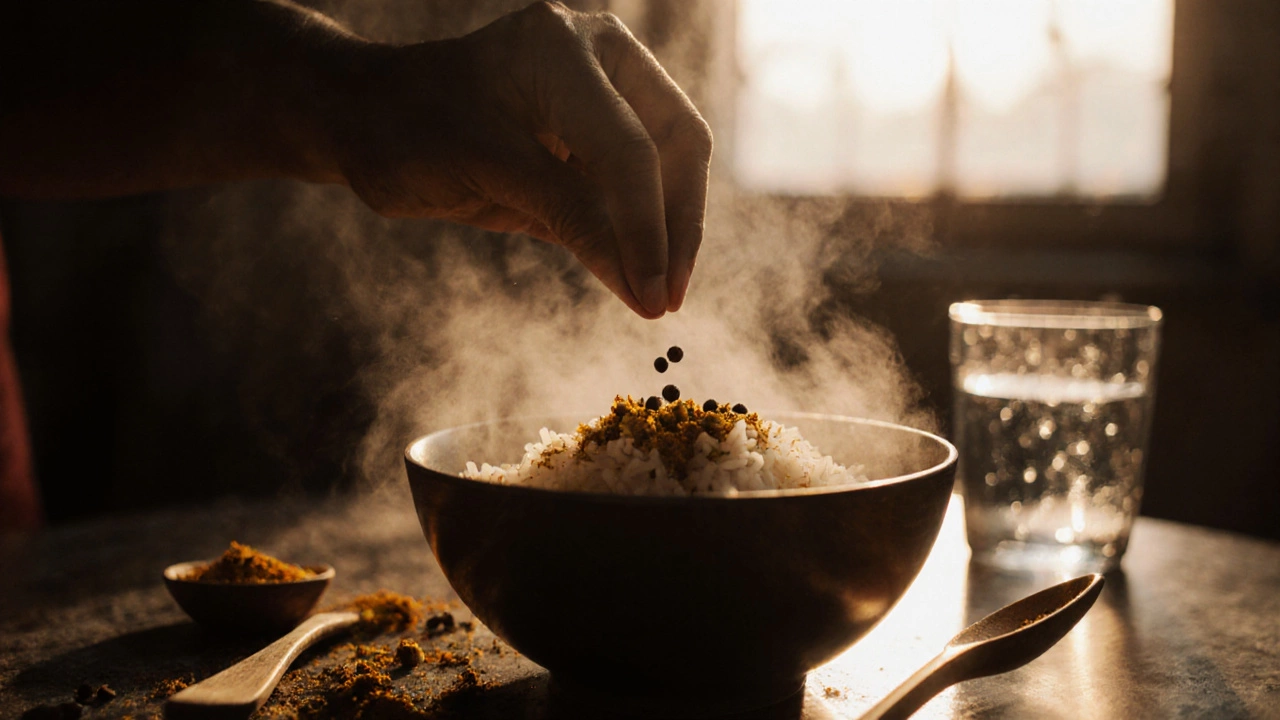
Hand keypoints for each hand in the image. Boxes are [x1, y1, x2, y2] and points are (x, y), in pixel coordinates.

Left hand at [332, 1, 712, 317]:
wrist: (362, 118)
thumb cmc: (408, 129)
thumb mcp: (489, 172)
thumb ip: (571, 219)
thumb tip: (644, 291)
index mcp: (566, 48)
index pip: (630, 146)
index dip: (647, 226)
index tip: (653, 294)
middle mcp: (596, 57)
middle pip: (675, 143)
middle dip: (676, 224)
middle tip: (670, 296)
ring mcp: (600, 92)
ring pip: (667, 165)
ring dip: (666, 233)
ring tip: (659, 297)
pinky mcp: (591, 134)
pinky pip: (631, 186)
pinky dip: (636, 232)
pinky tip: (636, 279)